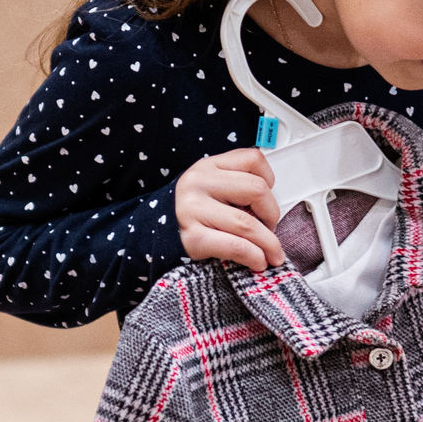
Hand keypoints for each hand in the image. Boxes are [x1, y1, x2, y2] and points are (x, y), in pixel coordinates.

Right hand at [174, 149, 285, 269]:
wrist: (151, 236)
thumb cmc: (190, 214)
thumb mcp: (209, 188)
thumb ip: (236, 187)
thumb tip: (271, 210)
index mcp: (207, 167)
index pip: (253, 160)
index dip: (269, 180)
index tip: (266, 200)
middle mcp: (198, 183)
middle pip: (257, 190)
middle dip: (272, 214)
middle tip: (269, 228)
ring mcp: (193, 210)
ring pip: (248, 223)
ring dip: (269, 243)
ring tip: (272, 253)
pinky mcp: (193, 238)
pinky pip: (236, 246)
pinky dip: (253, 256)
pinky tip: (257, 261)